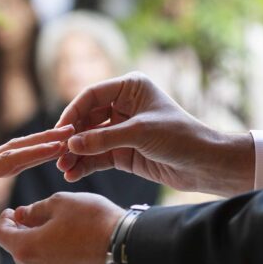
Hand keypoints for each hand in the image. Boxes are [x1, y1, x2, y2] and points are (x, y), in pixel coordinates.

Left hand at [0, 125, 75, 239]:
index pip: (8, 162)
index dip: (34, 154)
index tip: (59, 147)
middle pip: (14, 149)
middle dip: (43, 141)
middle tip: (72, 133)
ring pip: (11, 151)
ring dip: (36, 143)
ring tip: (62, 138)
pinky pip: (5, 159)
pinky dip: (24, 152)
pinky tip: (35, 153)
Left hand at [0, 192, 124, 263]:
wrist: (127, 249)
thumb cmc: (92, 221)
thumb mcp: (61, 202)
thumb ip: (35, 209)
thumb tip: (21, 215)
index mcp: (26, 249)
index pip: (2, 235)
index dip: (4, 220)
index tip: (11, 210)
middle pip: (17, 250)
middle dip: (20, 232)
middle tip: (29, 216)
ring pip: (35, 261)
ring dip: (38, 244)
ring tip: (52, 227)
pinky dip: (53, 255)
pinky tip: (68, 242)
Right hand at [55, 73, 254, 196]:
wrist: (205, 164)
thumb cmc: (181, 137)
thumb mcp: (140, 133)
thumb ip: (104, 138)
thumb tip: (72, 144)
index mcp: (131, 88)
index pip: (92, 95)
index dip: (74, 112)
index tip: (61, 130)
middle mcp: (124, 106)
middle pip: (87, 118)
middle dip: (72, 137)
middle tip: (57, 153)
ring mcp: (122, 130)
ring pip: (90, 140)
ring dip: (76, 154)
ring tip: (62, 168)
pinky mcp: (124, 152)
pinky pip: (98, 157)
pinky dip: (85, 165)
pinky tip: (73, 175)